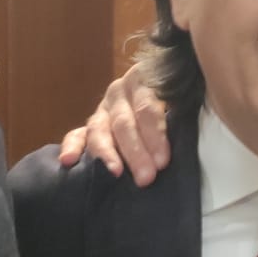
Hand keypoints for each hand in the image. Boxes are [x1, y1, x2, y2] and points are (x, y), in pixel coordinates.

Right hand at [55, 64, 170, 185]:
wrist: (159, 90)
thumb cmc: (176, 102)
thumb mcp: (182, 99)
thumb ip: (181, 113)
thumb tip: (189, 138)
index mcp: (143, 80)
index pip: (147, 108)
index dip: (155, 135)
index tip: (162, 161)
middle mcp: (119, 92)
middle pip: (124, 122)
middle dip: (135, 152)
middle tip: (146, 177)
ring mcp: (102, 109)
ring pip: (99, 129)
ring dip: (107, 153)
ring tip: (115, 171)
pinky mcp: (90, 125)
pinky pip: (76, 135)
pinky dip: (71, 147)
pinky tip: (68, 160)